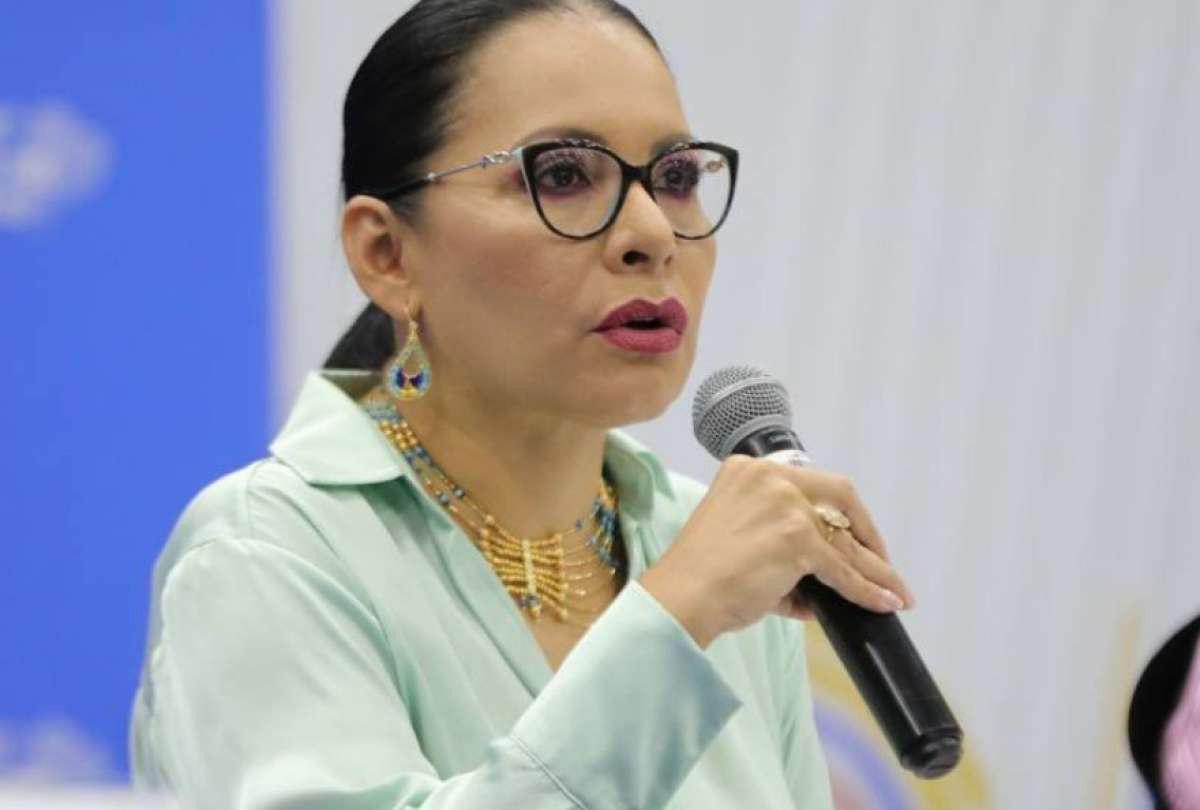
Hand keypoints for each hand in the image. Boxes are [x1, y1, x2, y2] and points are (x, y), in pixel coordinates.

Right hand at [639, 456, 914, 647]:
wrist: (683, 596)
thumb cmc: (702, 575)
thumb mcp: (741, 540)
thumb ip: (781, 545)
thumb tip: (825, 580)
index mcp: (749, 469)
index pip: (811, 483)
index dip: (840, 510)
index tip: (854, 535)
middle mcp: (770, 478)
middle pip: (840, 497)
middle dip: (867, 531)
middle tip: (881, 560)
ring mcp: (786, 506)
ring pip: (844, 541)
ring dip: (875, 569)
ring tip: (896, 590)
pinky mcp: (798, 539)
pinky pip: (842, 569)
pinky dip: (865, 589)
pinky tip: (883, 601)